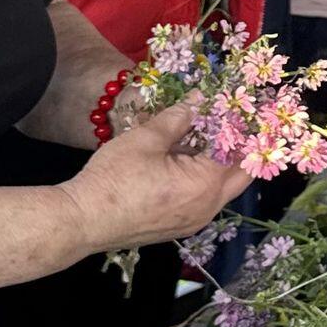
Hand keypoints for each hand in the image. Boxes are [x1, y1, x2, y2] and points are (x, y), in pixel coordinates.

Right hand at [60, 104, 247, 250]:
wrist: (84, 220)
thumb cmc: (114, 178)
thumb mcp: (147, 139)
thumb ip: (179, 118)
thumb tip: (200, 100)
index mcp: (206, 184)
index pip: (239, 152)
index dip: (242, 128)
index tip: (240, 110)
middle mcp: (209, 207)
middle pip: (239, 175)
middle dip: (239, 148)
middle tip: (231, 123)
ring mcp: (195, 220)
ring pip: (222, 188)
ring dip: (219, 163)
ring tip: (206, 136)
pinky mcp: (179, 227)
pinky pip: (203, 199)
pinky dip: (203, 179)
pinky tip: (185, 159)